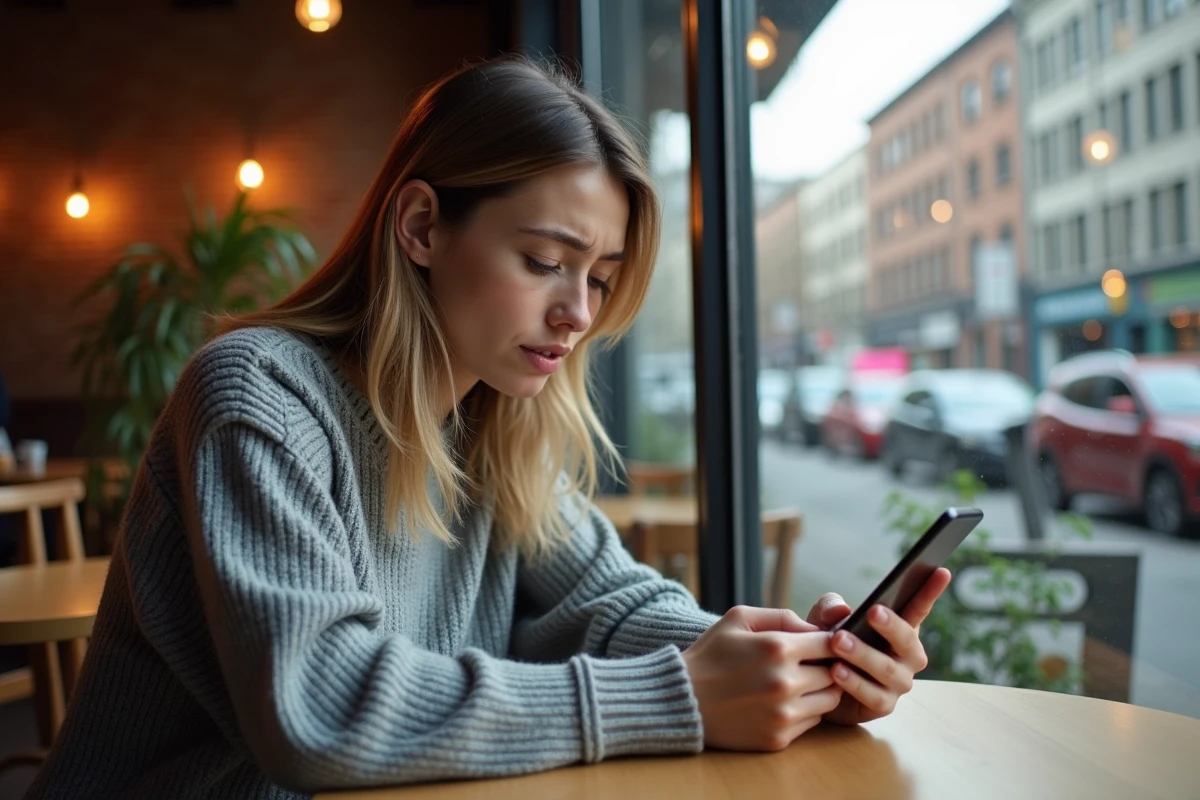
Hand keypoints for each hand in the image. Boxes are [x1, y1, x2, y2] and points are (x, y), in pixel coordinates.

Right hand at [682, 605, 843, 751]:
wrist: (682, 699)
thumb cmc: (711, 655)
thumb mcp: (739, 618)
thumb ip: (781, 616)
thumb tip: (816, 630)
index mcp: (778, 648)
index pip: (830, 643)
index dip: (828, 642)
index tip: (817, 644)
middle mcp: (785, 683)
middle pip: (835, 673)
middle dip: (825, 666)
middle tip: (807, 664)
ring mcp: (783, 714)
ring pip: (829, 700)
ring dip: (819, 690)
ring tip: (797, 683)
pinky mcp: (778, 738)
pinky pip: (812, 722)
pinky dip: (804, 711)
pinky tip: (782, 702)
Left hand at [806, 568, 951, 725]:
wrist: (812, 683)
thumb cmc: (827, 642)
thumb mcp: (823, 618)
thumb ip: (830, 608)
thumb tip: (840, 611)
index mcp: (899, 629)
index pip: (918, 607)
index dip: (930, 590)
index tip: (941, 570)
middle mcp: (907, 656)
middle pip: (906, 640)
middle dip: (891, 625)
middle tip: (872, 612)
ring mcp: (898, 683)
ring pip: (887, 669)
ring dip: (863, 654)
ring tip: (839, 642)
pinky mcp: (883, 705)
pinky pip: (872, 695)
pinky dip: (854, 683)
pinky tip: (837, 671)